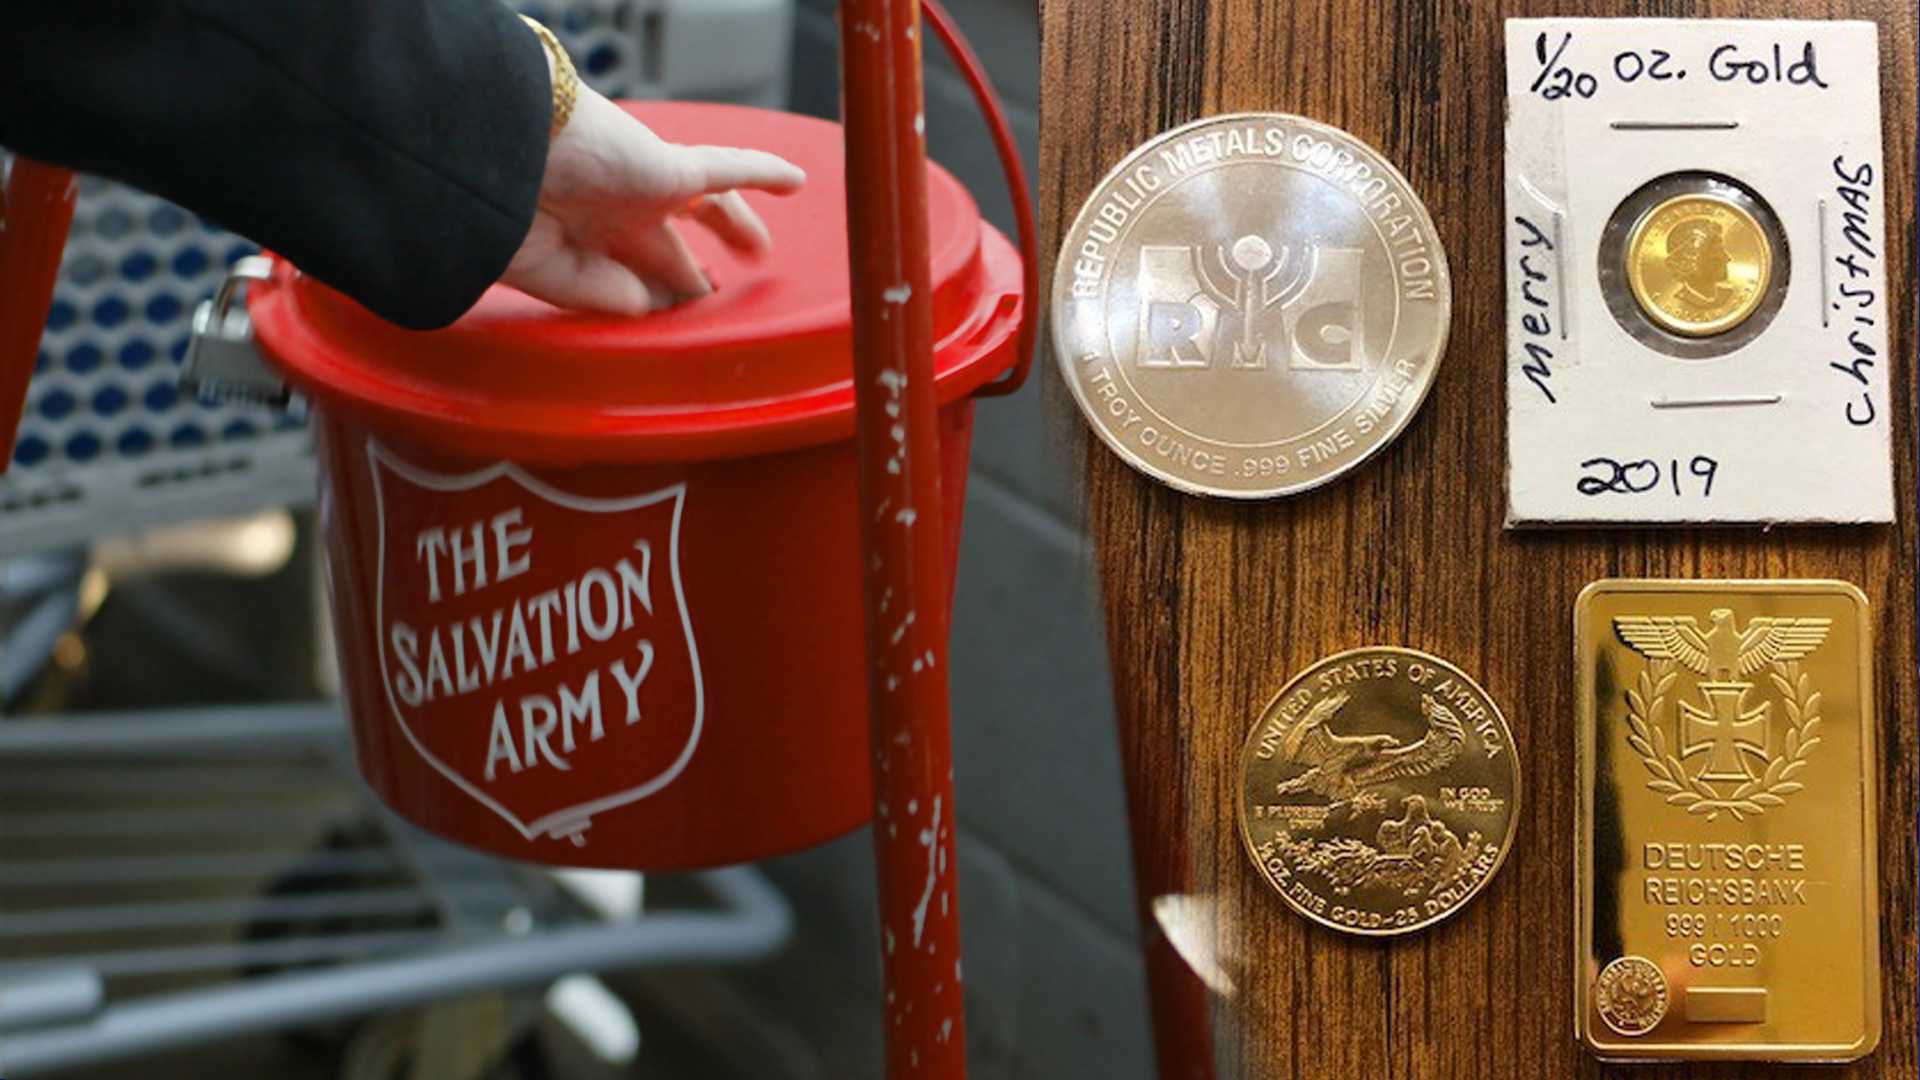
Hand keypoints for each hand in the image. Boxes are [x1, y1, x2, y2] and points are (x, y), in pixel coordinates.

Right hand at [503, 83, 805, 314]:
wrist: (490, 150)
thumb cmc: (497, 212)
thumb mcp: (552, 274)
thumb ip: (609, 296)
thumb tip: (664, 305)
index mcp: (580, 242)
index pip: (636, 278)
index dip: (665, 300)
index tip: (683, 321)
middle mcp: (615, 214)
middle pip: (671, 248)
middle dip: (693, 273)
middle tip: (715, 289)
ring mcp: (644, 188)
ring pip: (707, 207)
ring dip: (735, 227)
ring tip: (761, 252)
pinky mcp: (668, 168)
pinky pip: (728, 168)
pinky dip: (762, 170)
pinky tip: (794, 180)